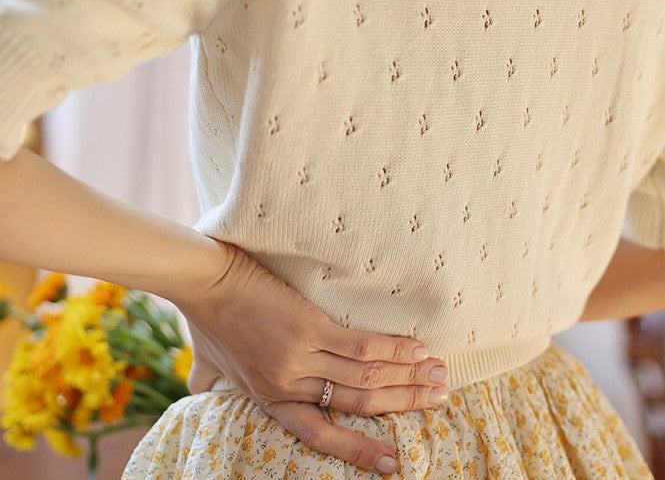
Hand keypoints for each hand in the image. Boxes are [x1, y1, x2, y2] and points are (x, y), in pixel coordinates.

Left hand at [174, 241, 449, 475]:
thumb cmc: (204, 319)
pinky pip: (360, 348)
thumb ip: (208, 381)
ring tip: (440, 375)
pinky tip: (417, 348)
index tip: (391, 462)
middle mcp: (290, 386)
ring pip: (366, 380)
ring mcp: (301, 359)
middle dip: (404, 405)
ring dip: (409, 379)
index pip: (320, 435)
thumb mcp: (207, 363)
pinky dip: (393, 351)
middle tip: (440, 401)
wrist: (202, 282)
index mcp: (270, 399)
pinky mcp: (308, 329)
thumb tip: (197, 385)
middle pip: (358, 406)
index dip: (358, 449)